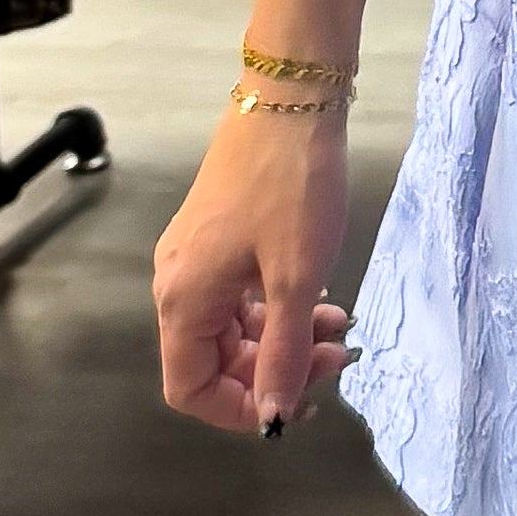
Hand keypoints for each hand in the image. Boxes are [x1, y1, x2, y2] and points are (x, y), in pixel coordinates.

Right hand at [154, 100, 356, 437]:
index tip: (294, 404)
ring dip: (284, 338)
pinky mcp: (219, 234)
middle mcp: (177, 282)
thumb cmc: (292, 186)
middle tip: (336, 357)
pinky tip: (321, 299)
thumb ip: (283, 354)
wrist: (291, 98)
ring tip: (339, 326)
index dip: (238, 410)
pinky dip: (279, 306)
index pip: (189, 388)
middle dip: (274, 370)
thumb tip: (272, 417)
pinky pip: (241, 294)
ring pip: (233, 327)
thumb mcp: (297, 279)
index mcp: (184, 300)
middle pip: (213, 360)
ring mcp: (196, 256)